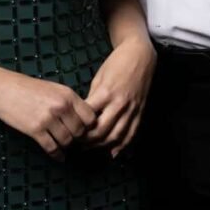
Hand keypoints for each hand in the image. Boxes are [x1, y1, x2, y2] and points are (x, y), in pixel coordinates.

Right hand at [0, 70, 96, 160]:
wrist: (2, 88)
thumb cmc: (27, 88)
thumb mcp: (53, 88)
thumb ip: (68, 102)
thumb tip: (82, 119)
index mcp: (67, 94)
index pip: (90, 117)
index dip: (89, 126)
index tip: (84, 130)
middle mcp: (61, 106)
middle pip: (80, 131)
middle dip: (78, 138)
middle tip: (74, 141)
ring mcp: (48, 118)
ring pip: (67, 141)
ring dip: (67, 146)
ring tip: (64, 146)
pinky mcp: (35, 130)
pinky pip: (52, 148)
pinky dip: (57, 154)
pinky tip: (58, 156)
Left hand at [81, 38, 156, 156]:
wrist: (140, 56)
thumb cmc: (116, 64)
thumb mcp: (98, 78)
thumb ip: (92, 98)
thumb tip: (83, 115)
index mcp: (106, 93)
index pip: (88, 118)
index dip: (78, 126)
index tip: (69, 129)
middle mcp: (119, 104)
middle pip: (101, 131)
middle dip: (87, 141)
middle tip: (77, 143)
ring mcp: (131, 110)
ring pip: (116, 136)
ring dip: (102, 146)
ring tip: (90, 148)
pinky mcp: (140, 112)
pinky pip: (131, 133)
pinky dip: (123, 146)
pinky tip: (113, 152)